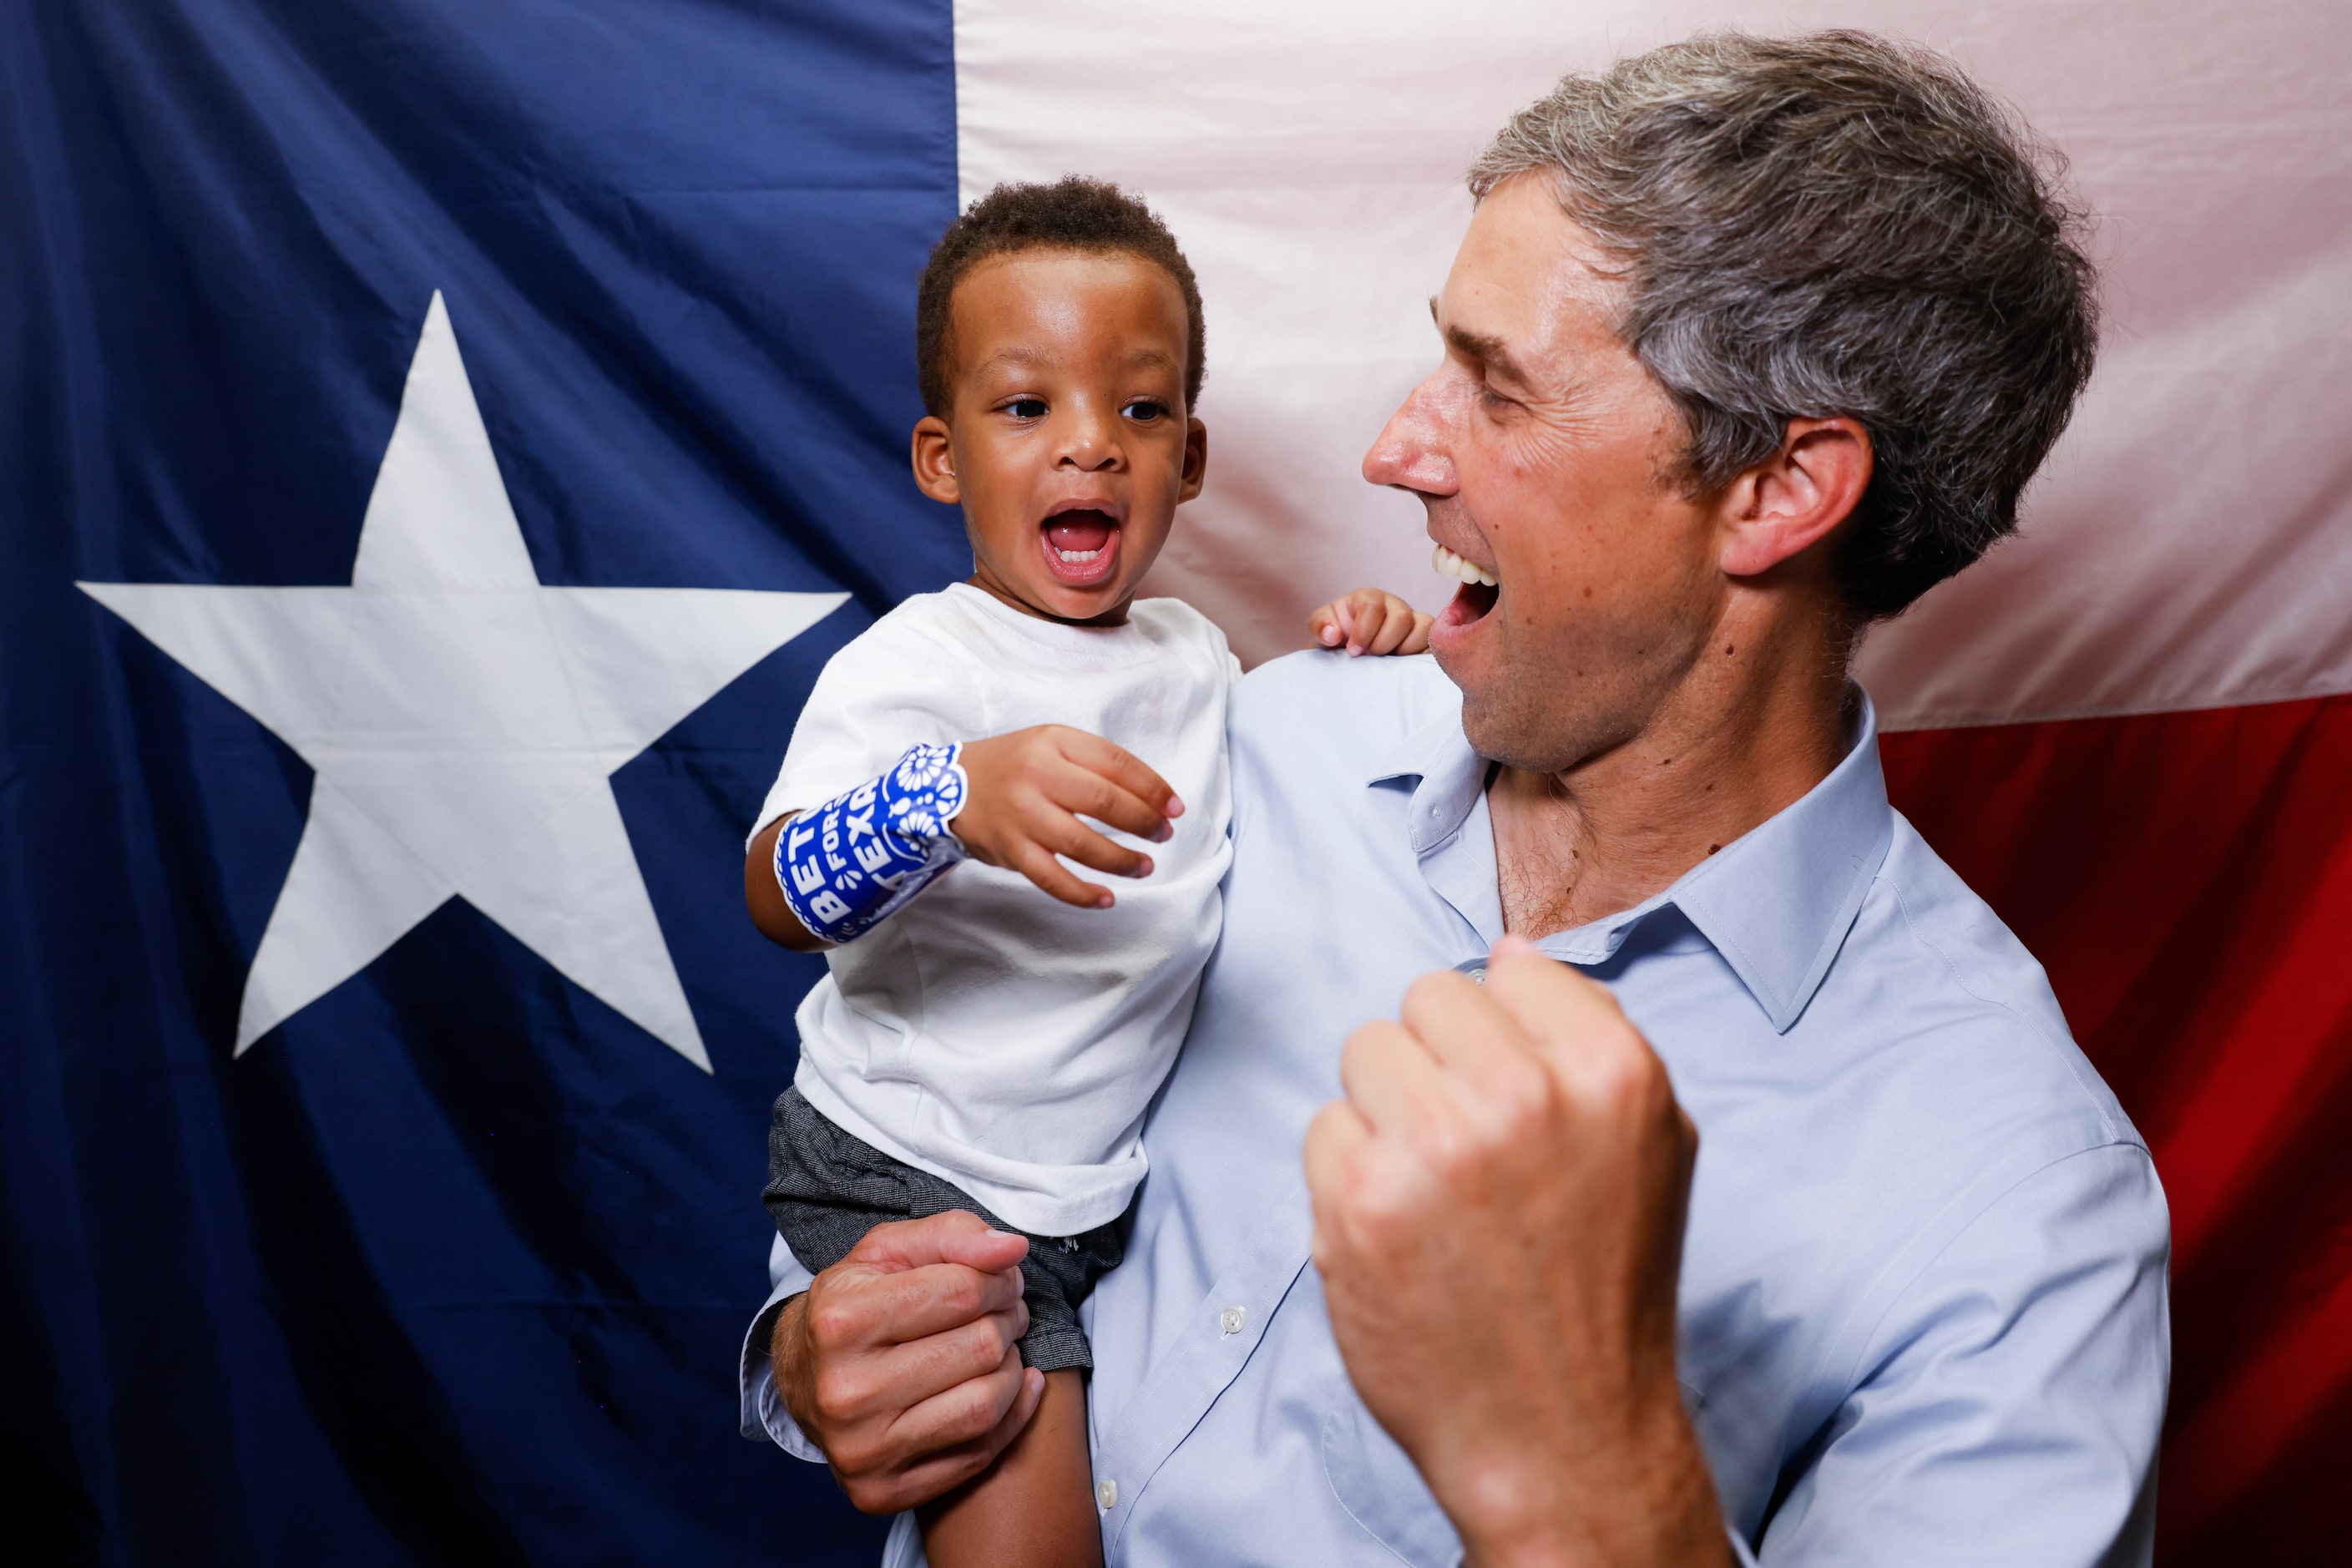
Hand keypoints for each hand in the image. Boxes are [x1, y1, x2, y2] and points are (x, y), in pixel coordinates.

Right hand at [772, 1211, 1047, 1514]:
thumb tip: (1012, 1250)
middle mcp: (845, 1391)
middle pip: (980, 1347)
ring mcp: (862, 1450)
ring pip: (985, 1405)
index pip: (962, 1292)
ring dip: (1013, 1368)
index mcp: (840, 1321)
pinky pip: (979, 1454)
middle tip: (1006, 1312)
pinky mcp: (881, 1492)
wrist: (801, 1380)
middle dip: (1008, 1320)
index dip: (998, 1280)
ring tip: (1001, 1348)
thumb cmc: (854, 1305)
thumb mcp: (888, 1252)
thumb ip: (953, 1235)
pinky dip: (1013, 1415)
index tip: (1000, 1280)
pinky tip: (1012, 1386)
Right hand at [955, 725, 1180, 909]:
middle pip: (1104, 801)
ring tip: (1144, 866)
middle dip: (1143, 822)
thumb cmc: (1013, 766)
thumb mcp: (1050, 744)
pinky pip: (1052, 878)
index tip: (1174, 807)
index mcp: (1054, 742)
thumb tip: (1151, 798)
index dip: (1153, 787)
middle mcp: (1037, 775)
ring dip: (1122, 861)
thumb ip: (1094, 764)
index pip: (1116, 763)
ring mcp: (1022, 815)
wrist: (945, 787)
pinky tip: (1106, 898)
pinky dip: (1082, 893)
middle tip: (1163, 835)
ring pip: (1082, 844)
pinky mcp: (1011, 850)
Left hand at [1302, 939, 1726, 1566]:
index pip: (1508, 967)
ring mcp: (1434, 1147)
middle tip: (1470, 1151)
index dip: (1503, 1033)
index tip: (1515, 1095)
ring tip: (1435, 1190)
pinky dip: (1349, 1176)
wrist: (1562, 1435)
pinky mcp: (1357, 1201)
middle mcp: (1523, 1096)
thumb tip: (1511, 951)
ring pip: (1365, 1051)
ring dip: (1386, 1111)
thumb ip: (1593, 1033)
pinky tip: (1399, 1232)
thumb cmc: (1603, 1286)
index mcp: (1610, 1070)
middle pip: (1425, 998)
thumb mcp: (1652, 1143)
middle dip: (1437, 1063)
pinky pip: (1324, 1126)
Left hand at [1308, 588, 1432, 656]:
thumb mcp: (1320, 628)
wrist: (1348, 652)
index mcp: (1369, 598)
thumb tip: (1333, 634)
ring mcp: (1412, 622)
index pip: (1374, 606)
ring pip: (1424, 627)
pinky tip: (1402, 667)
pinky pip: (1433, 643)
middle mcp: (1394, 606)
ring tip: (1386, 662)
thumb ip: (1320, 626)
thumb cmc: (1337, 635)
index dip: (1363, 632)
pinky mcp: (1423, 639)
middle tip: (1369, 657)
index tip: (1352, 652)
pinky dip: (1421, 656)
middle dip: (1382, 643)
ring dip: (1404, 650)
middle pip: (1401, 618)